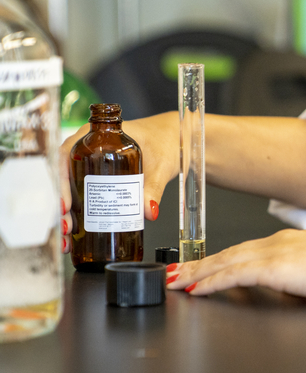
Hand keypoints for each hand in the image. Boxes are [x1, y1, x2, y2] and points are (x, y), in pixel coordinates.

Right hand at [60, 111, 180, 250]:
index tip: (66, 204)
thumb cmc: (165, 142)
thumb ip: (154, 188)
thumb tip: (149, 211)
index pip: (68, 154)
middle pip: (67, 176)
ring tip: (69, 236)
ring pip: (73, 187)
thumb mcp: (161, 166)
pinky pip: (85, 192)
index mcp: (100, 136)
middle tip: (68, 227)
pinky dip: (80, 211)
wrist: (175, 139)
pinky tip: (78, 232)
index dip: (63, 180)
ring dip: (69, 212)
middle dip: (63, 204)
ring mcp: (94, 162)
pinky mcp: (102, 176)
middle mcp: (91, 147)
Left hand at [165, 229, 305, 305]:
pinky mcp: (279, 267)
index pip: (251, 252)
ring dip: (198, 272)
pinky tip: (196, 289)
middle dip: (201, 264)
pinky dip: (212, 281)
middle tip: (176, 272)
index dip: (224, 261)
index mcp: (298, 244)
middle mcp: (284, 243)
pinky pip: (235, 274)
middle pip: (231, 253)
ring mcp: (280, 253)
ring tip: (176, 281)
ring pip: (227, 261)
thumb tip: (298, 294)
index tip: (205, 269)